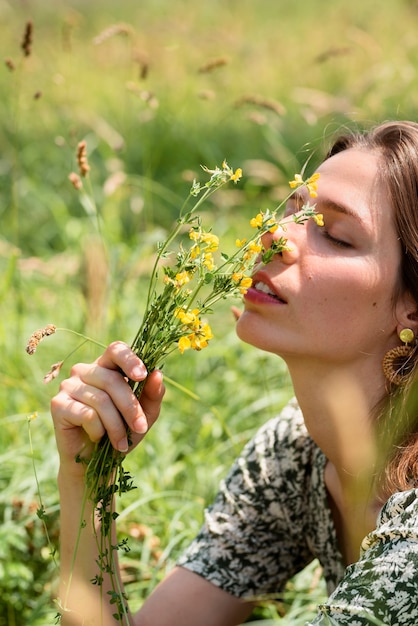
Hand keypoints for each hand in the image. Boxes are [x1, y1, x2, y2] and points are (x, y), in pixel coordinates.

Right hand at [51, 341, 164, 473]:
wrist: (95, 463)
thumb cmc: (120, 432)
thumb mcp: (144, 415)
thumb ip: (153, 394)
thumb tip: (158, 374)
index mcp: (106, 366)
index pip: (116, 350)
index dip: (130, 360)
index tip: (143, 375)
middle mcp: (85, 370)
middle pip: (113, 380)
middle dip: (131, 407)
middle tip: (141, 428)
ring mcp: (69, 385)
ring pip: (101, 400)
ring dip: (116, 425)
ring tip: (121, 442)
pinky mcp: (58, 404)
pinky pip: (87, 414)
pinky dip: (98, 430)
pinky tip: (97, 438)